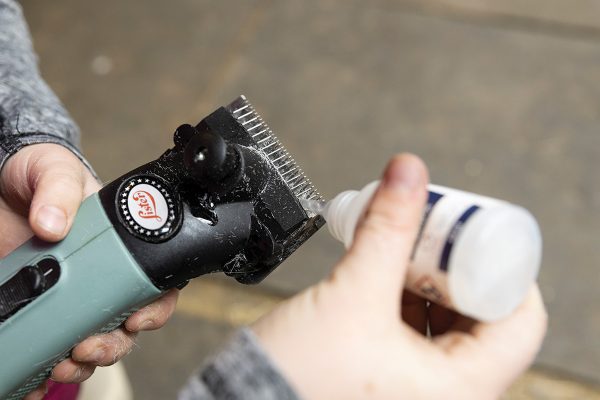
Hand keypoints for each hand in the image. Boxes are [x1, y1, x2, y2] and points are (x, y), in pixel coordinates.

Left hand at [0, 144, 178, 399]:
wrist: (0, 184)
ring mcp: (71, 295)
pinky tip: (35, 378)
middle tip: (87, 347)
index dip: (156, 308)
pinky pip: (50, 347)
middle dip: (113, 345)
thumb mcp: (54, 169)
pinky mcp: (40, 307)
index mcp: (121, 245)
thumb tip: (55, 225)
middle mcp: (102, 276)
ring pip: (93, 343)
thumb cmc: (39, 171)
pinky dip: (45, 371)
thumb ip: (59, 189)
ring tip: (62, 365)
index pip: (155, 284)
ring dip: (83, 364)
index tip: (136, 320)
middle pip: (126, 325)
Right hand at [253, 154, 546, 399]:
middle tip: (440, 233)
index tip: (481, 236)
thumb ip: (385, 228)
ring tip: (410, 246)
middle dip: (461, 268)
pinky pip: (420, 332)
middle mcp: (448, 394)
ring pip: (450, 323)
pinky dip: (411, 297)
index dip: (508, 269)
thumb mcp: (353, 294)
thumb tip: (407, 173)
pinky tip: (391, 271)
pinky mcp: (394, 379)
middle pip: (486, 317)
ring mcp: (420, 389)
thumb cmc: (300, 378)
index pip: (522, 323)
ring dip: (433, 279)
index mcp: (460, 388)